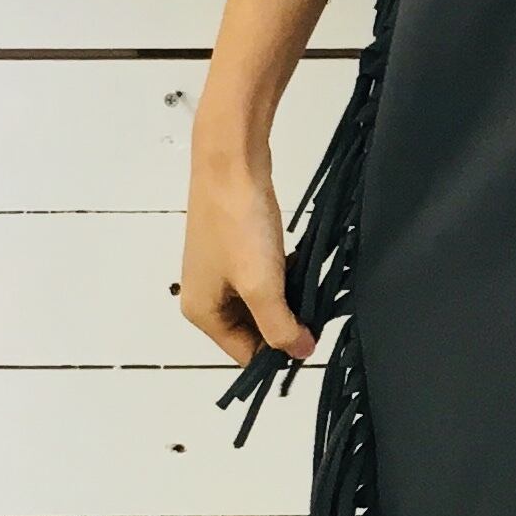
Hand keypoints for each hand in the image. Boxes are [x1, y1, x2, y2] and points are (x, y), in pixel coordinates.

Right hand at [180, 151, 314, 374]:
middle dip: (284, 320)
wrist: (231, 161)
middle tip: (314, 306)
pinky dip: (283, 275)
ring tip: (309, 283)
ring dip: (286, 297)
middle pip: (253, 329)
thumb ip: (280, 327)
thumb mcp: (261, 286)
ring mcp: (219, 270)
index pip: (245, 354)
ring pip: (262, 302)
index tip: (312, 336)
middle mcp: (205, 296)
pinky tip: (299, 263)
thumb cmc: (239, 226)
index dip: (279, 351)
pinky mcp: (235, 247)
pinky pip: (263, 277)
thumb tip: (301, 352)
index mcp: (201, 312)